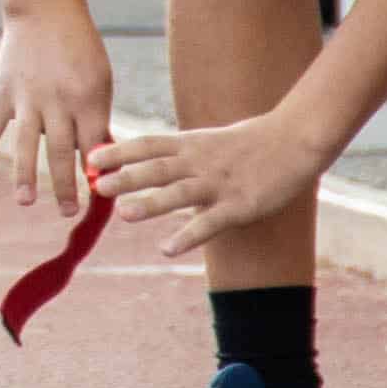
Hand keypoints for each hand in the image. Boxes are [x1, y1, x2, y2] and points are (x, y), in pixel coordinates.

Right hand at [0, 7, 120, 214]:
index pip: (94, 147)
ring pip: (26, 144)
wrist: (45, 10)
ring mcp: (27, 97)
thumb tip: (95, 161)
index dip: (97, 175)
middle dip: (66, 185)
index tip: (100, 199)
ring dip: (26, 175)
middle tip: (69, 213)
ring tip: (26, 202)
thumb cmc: (81, 49)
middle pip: (62, 152)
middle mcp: (58, 101)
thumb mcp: (101, 80)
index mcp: (89, 99)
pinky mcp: (3, 92)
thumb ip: (96, 119)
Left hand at [94, 111, 323, 255]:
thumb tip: (150, 161)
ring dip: (150, 204)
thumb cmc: (251, 141)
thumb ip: (181, 151)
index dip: (119, 151)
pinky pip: (209, 223)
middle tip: (96, 187)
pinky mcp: (239, 206)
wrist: (295, 139)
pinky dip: (187, 236)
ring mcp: (219, 184)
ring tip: (122, 214)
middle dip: (125, 177)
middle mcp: (200, 162)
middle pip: (157, 168)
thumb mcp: (210, 139)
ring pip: (179, 194)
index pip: (148, 144)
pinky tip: (167, 248)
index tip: (91, 158)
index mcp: (192, 143)